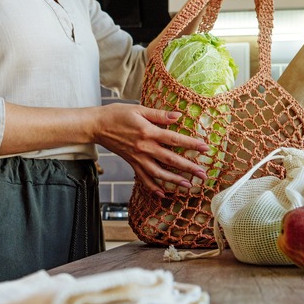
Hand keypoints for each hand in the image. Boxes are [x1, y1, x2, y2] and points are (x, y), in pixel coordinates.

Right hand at [91, 103, 209, 197]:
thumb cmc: (118, 114)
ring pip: (158, 173)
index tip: (206, 148)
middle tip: (203, 174)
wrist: (97, 125)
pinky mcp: (131, 163)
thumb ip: (159, 114)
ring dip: (174, 181)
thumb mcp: (139, 109)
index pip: (175, 139)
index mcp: (148, 132)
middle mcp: (144, 148)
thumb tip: (178, 116)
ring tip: (188, 186)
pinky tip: (162, 194)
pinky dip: (153, 187)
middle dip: (188, 168)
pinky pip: (143, 178)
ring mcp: (137, 158)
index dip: (191, 144)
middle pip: (170, 160)